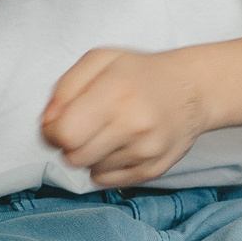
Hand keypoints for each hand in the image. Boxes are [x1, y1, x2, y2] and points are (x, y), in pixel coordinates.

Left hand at [42, 47, 209, 186]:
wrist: (194, 89)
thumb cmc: (142, 73)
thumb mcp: (101, 60)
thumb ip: (65, 88)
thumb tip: (47, 124)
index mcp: (118, 91)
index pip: (65, 134)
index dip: (52, 132)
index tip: (60, 123)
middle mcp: (135, 123)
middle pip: (74, 157)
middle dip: (70, 145)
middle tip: (84, 127)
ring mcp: (147, 150)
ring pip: (90, 170)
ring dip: (90, 154)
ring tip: (110, 132)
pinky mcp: (154, 169)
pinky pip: (107, 181)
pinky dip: (106, 166)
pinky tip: (120, 146)